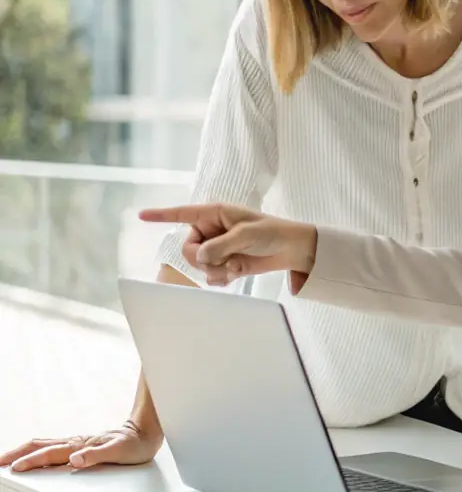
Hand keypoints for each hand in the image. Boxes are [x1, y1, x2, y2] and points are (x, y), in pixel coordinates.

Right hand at [0, 422, 160, 473]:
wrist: (146, 432)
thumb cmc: (135, 444)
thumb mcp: (119, 452)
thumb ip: (97, 456)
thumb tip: (74, 459)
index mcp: (80, 445)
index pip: (50, 454)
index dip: (31, 462)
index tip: (14, 469)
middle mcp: (76, 443)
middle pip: (39, 446)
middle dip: (17, 454)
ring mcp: (77, 443)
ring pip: (44, 445)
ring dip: (24, 451)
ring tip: (8, 460)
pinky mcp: (81, 446)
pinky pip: (53, 448)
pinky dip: (37, 451)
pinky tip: (34, 456)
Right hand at [138, 203, 316, 287]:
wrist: (290, 250)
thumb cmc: (270, 232)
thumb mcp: (246, 235)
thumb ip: (220, 245)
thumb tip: (199, 256)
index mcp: (214, 214)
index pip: (182, 213)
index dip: (161, 215)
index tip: (140, 215)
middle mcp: (210, 231)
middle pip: (187, 250)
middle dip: (203, 258)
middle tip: (224, 258)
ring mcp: (216, 248)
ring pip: (198, 266)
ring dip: (216, 269)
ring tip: (237, 263)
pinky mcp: (223, 264)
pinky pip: (209, 276)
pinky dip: (222, 277)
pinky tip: (238, 272)